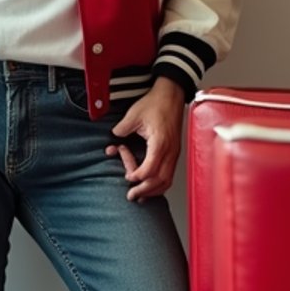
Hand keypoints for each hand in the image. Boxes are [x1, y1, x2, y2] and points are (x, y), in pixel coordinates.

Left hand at [105, 77, 185, 201]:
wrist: (172, 95)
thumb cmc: (156, 103)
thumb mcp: (134, 114)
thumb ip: (122, 129)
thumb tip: (114, 138)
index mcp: (160, 142)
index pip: (150, 169)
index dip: (137, 176)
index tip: (127, 176)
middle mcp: (170, 150)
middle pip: (160, 180)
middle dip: (144, 190)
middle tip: (131, 195)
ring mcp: (174, 153)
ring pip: (167, 180)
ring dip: (153, 190)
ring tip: (140, 195)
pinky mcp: (174, 152)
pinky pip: (169, 174)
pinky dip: (159, 183)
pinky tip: (150, 186)